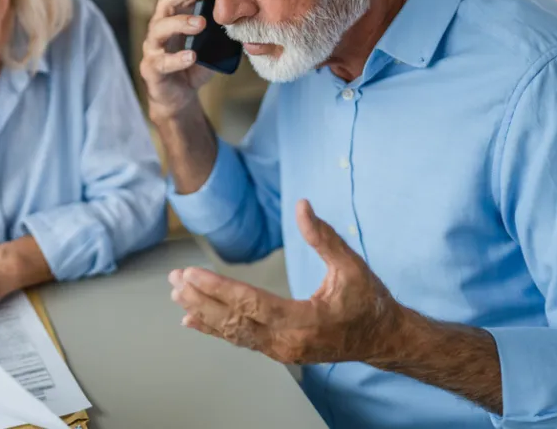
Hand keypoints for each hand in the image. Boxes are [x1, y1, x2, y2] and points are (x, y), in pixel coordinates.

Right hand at [139, 0, 217, 121]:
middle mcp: (160, 27)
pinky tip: (190, 57)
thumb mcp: (211, 42)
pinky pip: (161, 62)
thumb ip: (220, 27)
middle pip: (166, 2)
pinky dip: (176, 59)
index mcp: (174, 16)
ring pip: (159, 29)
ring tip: (200, 23)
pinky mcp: (152, 69)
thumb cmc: (194, 64)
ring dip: (180, 23)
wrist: (178, 96)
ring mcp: (153, 48)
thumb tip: (244, 10)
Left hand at [169, 200, 406, 364]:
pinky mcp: (279, 351)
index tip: (191, 275)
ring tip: (176, 294)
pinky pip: (240, 340)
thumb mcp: (351, 266)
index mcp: (305, 320)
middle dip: (200, 299)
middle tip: (174, 279)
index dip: (217, 289)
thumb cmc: (369, 301)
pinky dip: (214, 329)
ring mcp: (282, 351)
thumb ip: (324, 237)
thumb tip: (302, 205)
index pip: (250, 304)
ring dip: (202, 312)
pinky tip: (192, 320)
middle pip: (234, 320)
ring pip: (233, 333)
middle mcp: (288, 342)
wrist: (382, 339)